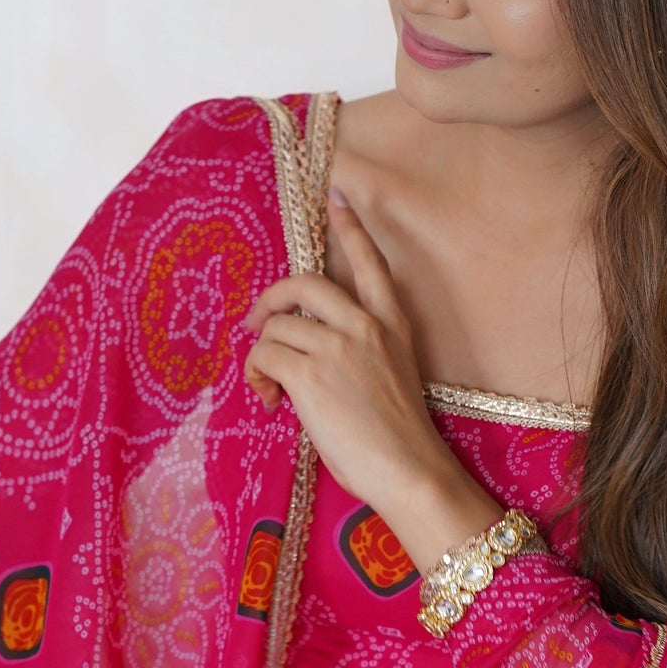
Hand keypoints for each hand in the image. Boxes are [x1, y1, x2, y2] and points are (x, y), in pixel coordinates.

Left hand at [243, 191, 502, 573]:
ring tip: (271, 388)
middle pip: (303, 284)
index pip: (371, 264)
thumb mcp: (387, 381)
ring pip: (275, 326)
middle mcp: (365, 326)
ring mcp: (338, 346)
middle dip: (271, 299)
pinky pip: (264, 356)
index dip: (351, 228)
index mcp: (392, 326)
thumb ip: (351, 356)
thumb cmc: (399, 441)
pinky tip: (271, 401)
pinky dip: (257, 376)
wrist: (410, 471)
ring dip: (261, 355)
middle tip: (256, 325)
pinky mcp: (311, 372)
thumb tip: (302, 362)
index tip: (337, 195)